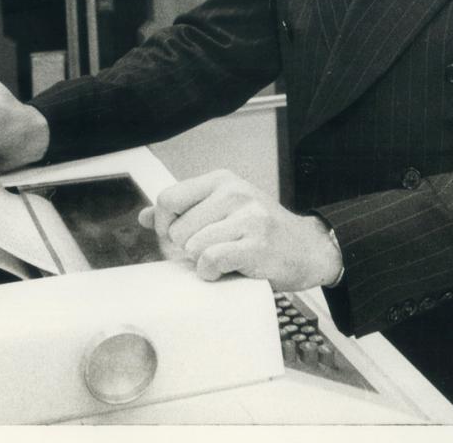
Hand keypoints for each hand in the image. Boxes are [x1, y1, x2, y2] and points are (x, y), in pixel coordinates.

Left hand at [138, 170, 341, 291]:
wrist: (308, 249)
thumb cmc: (263, 232)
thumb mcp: (223, 210)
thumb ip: (184, 210)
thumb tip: (143, 215)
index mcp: (222, 180)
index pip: (168, 199)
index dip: (165, 226)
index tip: (180, 239)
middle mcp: (234, 192)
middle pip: (176, 229)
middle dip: (185, 250)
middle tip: (211, 252)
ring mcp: (247, 217)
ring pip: (192, 247)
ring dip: (202, 263)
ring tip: (225, 259)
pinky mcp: (256, 244)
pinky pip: (210, 261)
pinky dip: (212, 273)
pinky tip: (229, 270)